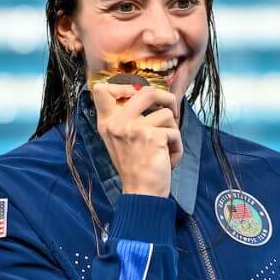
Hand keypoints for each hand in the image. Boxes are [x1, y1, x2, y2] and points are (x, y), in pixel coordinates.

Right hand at [91, 83, 183, 197]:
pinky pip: (175, 132)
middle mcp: (117, 123)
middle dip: (167, 98)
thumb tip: (151, 95)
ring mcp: (134, 128)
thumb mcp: (120, 141)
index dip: (124, 86)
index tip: (138, 95)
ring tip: (165, 149)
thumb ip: (126, 119)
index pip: (102, 89)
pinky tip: (168, 160)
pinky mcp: (152, 137)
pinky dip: (177, 147)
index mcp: (107, 123)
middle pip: (147, 91)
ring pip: (167, 114)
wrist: (141, 194)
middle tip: (172, 110)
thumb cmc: (135, 168)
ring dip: (172, 132)